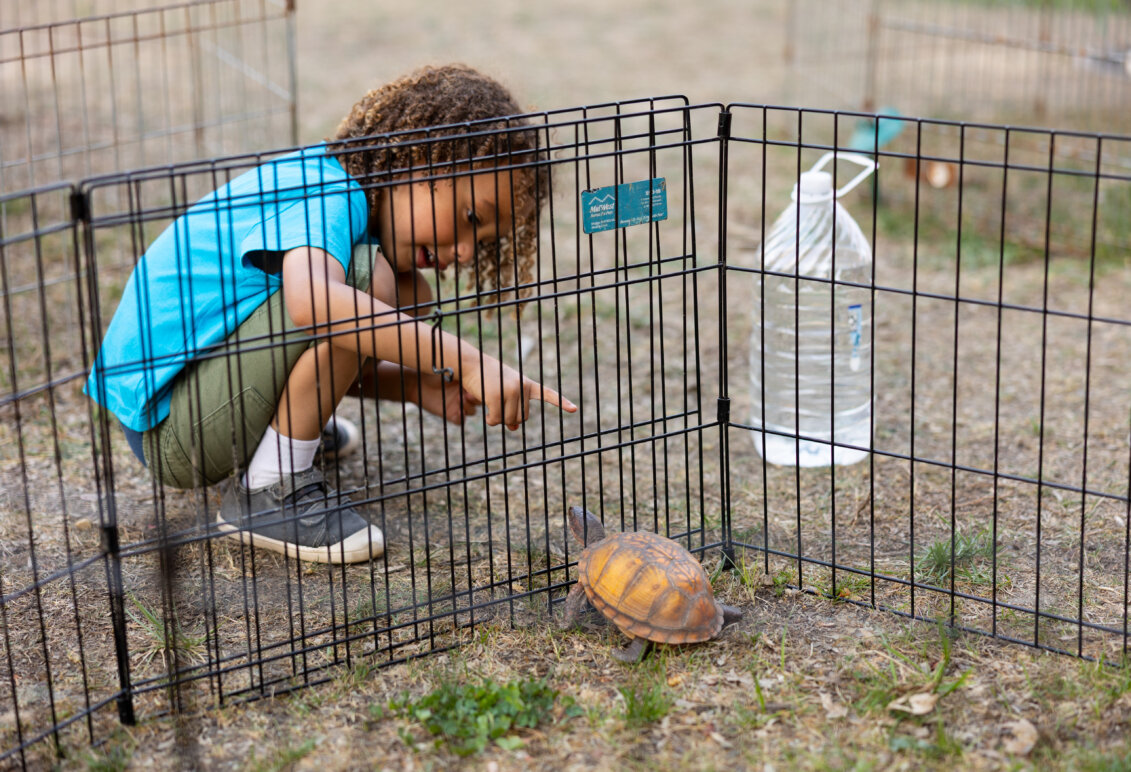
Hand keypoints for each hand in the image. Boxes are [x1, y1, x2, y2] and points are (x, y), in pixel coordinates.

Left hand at [408, 369, 478, 424]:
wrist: (416, 382)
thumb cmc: (432, 372)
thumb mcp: (449, 368)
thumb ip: (462, 370)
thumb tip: (475, 363)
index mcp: (468, 383)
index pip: (481, 390)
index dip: (480, 390)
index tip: (475, 386)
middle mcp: (464, 394)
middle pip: (478, 401)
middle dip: (475, 399)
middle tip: (467, 394)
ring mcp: (458, 405)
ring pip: (472, 411)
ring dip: (468, 407)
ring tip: (460, 400)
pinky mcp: (450, 414)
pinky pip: (461, 421)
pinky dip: (461, 418)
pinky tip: (458, 412)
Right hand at [461, 353, 576, 430]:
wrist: (472, 365)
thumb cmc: (488, 378)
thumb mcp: (503, 392)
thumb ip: (513, 408)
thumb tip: (514, 428)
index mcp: (527, 384)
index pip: (547, 394)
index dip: (561, 402)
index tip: (574, 409)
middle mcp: (522, 387)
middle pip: (522, 418)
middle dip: (510, 418)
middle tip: (498, 408)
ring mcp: (511, 391)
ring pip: (510, 421)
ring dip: (499, 420)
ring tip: (491, 407)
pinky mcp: (497, 396)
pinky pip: (497, 419)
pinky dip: (491, 420)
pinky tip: (486, 414)